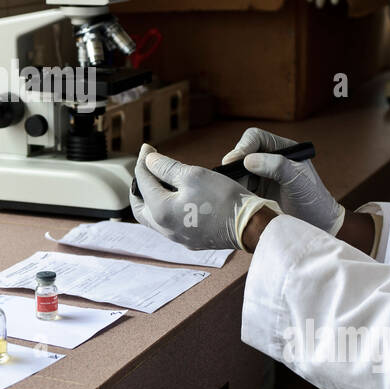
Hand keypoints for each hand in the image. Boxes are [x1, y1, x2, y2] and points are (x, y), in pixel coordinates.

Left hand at [130, 143, 278, 250]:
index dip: (143, 161)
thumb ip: (166, 167)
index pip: (143, 182)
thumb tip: (149, 160)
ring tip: (162, 181)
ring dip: (153, 198)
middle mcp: (165, 229)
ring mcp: (178, 238)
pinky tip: (178, 198)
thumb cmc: (223, 198)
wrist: (250, 226)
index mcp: (161, 211)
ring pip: (154, 218)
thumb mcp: (193, 175)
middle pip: (140, 206)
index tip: (148, 148)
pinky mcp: (191, 241)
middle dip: (140, 185)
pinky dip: (167, 209)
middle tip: (146, 168)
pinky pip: (170, 224)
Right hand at [221, 127, 344, 234]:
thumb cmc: (314, 202)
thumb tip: (248, 160)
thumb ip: (277, 167)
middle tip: (231, 181)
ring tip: (240, 194)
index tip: (232, 161)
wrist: (318, 227)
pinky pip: (238, 187)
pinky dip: (236, 193)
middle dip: (235, 166)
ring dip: (234, 181)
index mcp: (283, 149)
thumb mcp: (298, 182)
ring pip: (237, 172)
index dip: (243, 147)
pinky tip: (239, 201)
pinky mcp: (255, 192)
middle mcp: (270, 159)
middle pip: (243, 153)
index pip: (256, 138)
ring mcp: (261, 176)